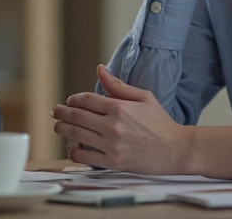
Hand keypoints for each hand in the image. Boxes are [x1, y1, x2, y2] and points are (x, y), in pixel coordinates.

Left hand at [50, 65, 190, 174]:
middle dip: (61, 113)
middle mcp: (112, 125)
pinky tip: (71, 149)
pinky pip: (84, 157)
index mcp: (119, 107)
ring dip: (62, 130)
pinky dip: (73, 153)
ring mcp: (111, 145)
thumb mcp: (143, 97)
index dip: (73, 99)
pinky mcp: (113, 162)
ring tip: (58, 127)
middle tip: (55, 112)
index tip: (69, 101)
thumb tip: (100, 70)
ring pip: (76, 135)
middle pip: (76, 116)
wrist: (176, 150)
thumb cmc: (161, 123)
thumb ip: (119, 85)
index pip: (86, 99)